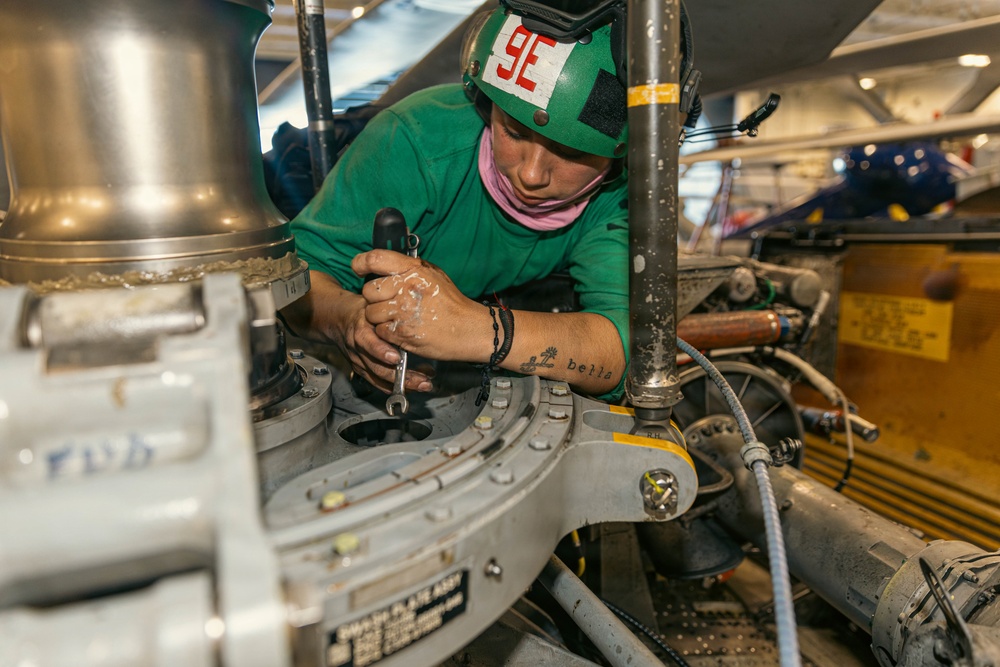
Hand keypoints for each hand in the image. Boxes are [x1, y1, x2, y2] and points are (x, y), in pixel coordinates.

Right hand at [324, 284, 433, 393]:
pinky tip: (414, 386)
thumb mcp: (373, 306)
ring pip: (380, 379)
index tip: (397, 358)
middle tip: (423, 380)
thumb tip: (413, 314)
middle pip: (378, 368)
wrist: (338, 320)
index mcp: (360, 331)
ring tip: (424, 384)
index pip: (369, 343)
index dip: (381, 352)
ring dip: (404, 384)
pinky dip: (396, 386)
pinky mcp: (361, 370)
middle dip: (402, 377)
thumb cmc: (361, 310)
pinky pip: (378, 383)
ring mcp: (358, 362)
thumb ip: (388, 312)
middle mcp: (358, 350)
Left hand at [353, 250, 489, 362]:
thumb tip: (386, 261)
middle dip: (374, 298)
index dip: (361, 263)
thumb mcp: (434, 274)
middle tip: (388, 302)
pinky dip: (387, 332)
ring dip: (379, 317)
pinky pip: (379, 330)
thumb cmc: (451, 302)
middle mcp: (405, 287)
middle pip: (368, 290)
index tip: (358, 268)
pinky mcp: (401, 332)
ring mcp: (402, 311)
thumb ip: (409, 267)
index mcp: (413, 269)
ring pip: (371, 313)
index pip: (375, 258)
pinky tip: (401, 329)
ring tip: (396, 317)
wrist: (468, 329)